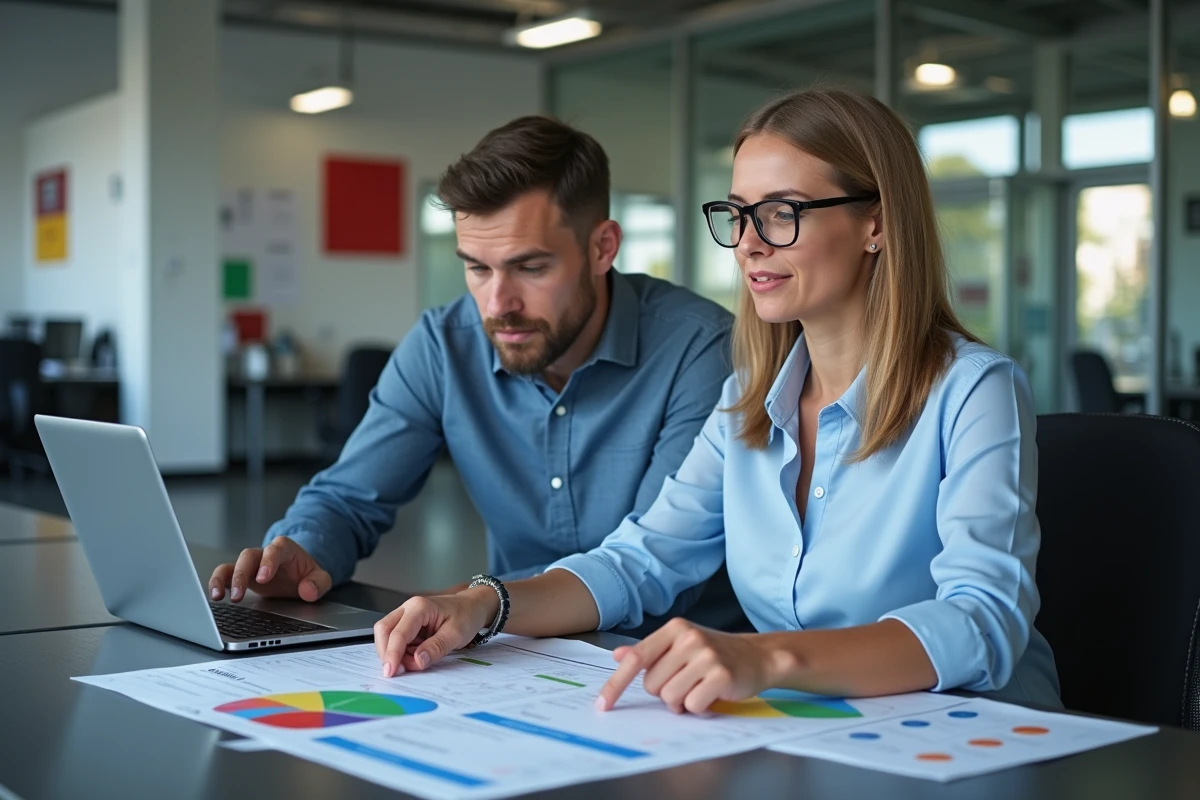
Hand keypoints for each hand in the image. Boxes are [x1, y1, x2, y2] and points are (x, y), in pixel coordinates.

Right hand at [208, 536, 332, 602]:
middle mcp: (264, 554)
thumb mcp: (321, 577)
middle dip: (241, 574)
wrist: (299, 573)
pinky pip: (224, 576)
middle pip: (248, 556)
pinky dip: (217, 584)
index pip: (274, 551)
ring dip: (222, 580)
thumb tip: (307, 591)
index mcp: (284, 549)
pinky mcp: (241, 576)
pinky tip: (215, 597)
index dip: (267, 562)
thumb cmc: (307, 573)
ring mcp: (251, 565)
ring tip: (218, 596)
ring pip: (231, 565)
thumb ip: (318, 583)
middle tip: (239, 593)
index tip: (263, 578)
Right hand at [373, 588, 498, 677]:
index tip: (390, 672)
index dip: (392, 654)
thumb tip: (417, 661)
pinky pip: (396, 640)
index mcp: (420, 607)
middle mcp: (408, 608)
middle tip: (399, 671)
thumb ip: (436, 648)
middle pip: (384, 630)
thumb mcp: (456, 634)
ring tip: (415, 663)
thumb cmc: (466, 615)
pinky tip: (415, 657)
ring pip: (387, 635)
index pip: (399, 632)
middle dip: (387, 653)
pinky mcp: (407, 625)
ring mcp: (406, 615)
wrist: (472, 606)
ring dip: (395, 654)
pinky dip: (401, 652)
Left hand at [597, 619, 782, 713]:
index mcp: (674, 628)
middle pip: (652, 684)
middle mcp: (689, 638)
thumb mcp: (682, 645)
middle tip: (686, 684)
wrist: (758, 656)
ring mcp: (706, 656)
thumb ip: (650, 652)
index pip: (636, 658)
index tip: (602, 704)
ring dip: (682, 702)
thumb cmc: (714, 654)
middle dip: (664, 692)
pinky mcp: (721, 675)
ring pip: (670, 697)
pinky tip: (712, 696)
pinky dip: (699, 708)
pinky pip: (693, 705)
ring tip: (699, 690)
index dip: (616, 683)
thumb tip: (617, 655)